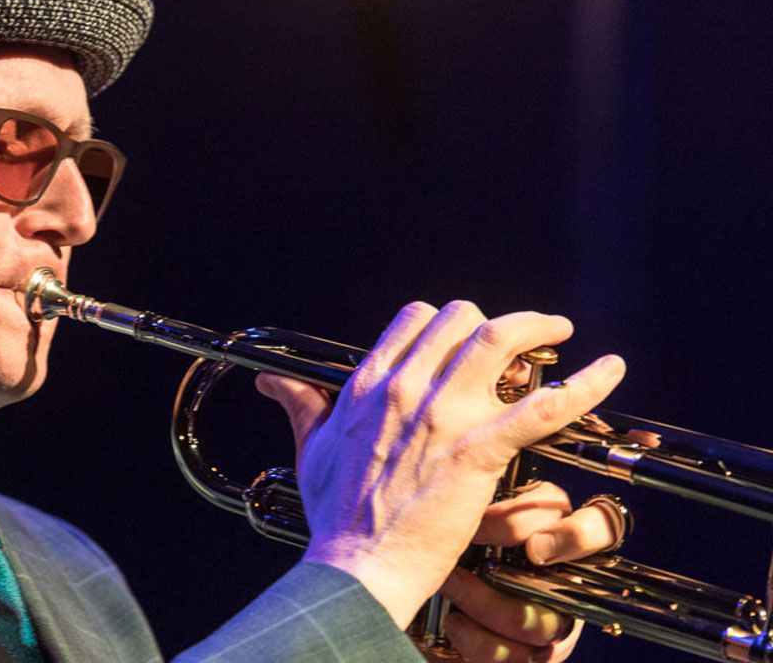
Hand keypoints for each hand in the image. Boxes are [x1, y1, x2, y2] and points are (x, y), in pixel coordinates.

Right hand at [256, 300, 625, 627]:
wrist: (358, 564)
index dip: (448, 320)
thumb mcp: (312, 448)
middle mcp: (406, 387)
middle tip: (519, 340)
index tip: (464, 338)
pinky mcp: (479, 450)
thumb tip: (273, 382)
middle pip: (461, 319)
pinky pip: (543, 406)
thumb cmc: (336, 515)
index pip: (416, 318)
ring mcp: (444, 416)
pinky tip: (609, 368)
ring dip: (537, 327)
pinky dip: (584, 384)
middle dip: (494, 322)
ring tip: (560, 332)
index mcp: (370, 384)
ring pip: (499, 340)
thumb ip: (300, 405)